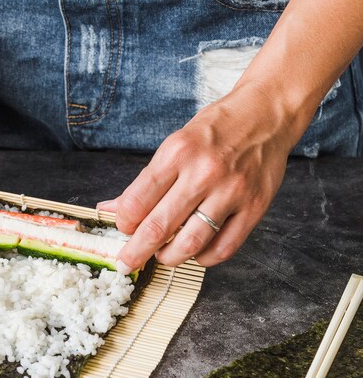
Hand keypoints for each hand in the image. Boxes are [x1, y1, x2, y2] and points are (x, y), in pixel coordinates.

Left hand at [99, 83, 294, 270]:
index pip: (137, 201)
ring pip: (191, 243)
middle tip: (126, 263)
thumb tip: (111, 209)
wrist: (266, 114)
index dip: (124, 222)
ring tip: (162, 255)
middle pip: (159, 226)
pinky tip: (194, 252)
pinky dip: (203, 258)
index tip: (123, 228)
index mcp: (177, 153)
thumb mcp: (174, 145)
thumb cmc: (214, 131)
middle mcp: (204, 172)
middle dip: (136, 251)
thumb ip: (145, 182)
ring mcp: (232, 191)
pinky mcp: (254, 207)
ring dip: (169, 257)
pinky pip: (223, 248)